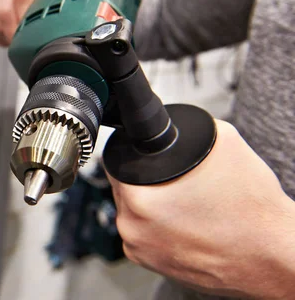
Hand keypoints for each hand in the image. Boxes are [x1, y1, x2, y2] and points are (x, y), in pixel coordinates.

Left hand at [107, 120, 294, 298]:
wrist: (277, 255)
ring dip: (153, 206)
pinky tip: (187, 222)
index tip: (145, 156)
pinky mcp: (157, 268)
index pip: (115, 164)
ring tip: (186, 202)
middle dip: (144, 182)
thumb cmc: (253, 210)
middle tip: (174, 180)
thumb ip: (183, 128)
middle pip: (124, 190)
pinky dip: (161, 227)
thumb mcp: (221, 142)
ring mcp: (143, 253)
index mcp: (139, 201)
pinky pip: (148, 236)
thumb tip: (167, 124)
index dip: (132, 156)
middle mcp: (133, 231)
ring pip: (136, 214)